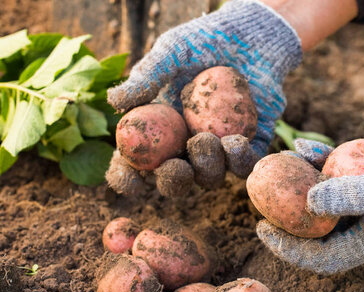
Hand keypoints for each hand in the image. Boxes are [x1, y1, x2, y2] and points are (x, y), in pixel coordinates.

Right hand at [106, 0, 301, 194]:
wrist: (249, 38)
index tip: (133, 181)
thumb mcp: (171, 53)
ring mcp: (216, 151)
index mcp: (155, 131)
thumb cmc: (201, 42)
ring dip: (209, 166)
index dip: (127, 179)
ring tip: (213, 140)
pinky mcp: (248, 147)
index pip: (133, 163)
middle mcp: (183, 147)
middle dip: (174, 181)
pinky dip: (240, 160)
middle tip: (178, 167)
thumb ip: (146, 77)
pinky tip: (237, 143)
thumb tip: (114, 102)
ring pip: (210, 178)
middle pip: (174, 181)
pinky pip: (244, 165)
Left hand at [257, 112, 363, 273]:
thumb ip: (357, 196)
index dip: (290, 250)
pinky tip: (305, 147)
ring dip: (302, 186)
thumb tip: (307, 201)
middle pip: (320, 230)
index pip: (324, 258)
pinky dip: (323, 162)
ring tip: (276, 170)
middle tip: (261, 198)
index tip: (262, 228)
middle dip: (289, 217)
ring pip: (327, 200)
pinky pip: (340, 176)